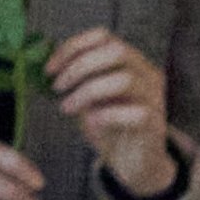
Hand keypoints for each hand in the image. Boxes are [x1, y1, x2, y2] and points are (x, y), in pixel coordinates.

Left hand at [40, 28, 174, 193]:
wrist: (134, 163)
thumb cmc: (107, 126)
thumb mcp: (86, 97)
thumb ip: (74, 78)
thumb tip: (44, 62)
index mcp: (129, 60)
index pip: (103, 36)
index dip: (73, 46)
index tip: (49, 68)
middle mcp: (146, 73)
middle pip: (116, 51)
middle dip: (79, 66)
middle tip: (57, 87)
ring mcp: (154, 97)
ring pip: (124, 80)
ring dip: (87, 92)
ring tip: (67, 108)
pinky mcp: (155, 123)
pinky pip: (134, 112)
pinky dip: (107, 115)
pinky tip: (92, 123)